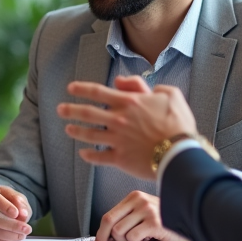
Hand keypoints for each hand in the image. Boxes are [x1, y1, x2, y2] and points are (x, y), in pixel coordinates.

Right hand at [0, 184, 32, 240]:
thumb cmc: (4, 201)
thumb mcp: (14, 197)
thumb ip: (20, 202)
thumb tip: (23, 214)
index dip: (4, 206)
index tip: (16, 213)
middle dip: (11, 225)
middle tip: (25, 229)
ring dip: (9, 235)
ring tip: (22, 235)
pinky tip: (11, 238)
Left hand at [57, 76, 197, 179]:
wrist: (181, 153)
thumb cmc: (179, 123)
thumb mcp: (170, 94)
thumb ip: (145, 85)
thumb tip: (121, 81)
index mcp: (129, 103)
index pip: (98, 92)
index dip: (81, 89)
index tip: (70, 88)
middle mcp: (119, 120)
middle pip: (88, 113)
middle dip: (71, 110)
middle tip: (60, 110)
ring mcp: (117, 140)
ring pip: (89, 134)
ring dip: (76, 130)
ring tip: (67, 129)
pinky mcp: (120, 159)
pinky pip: (99, 157)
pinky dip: (89, 155)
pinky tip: (83, 154)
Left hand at [94, 191, 191, 240]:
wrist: (191, 223)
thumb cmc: (167, 223)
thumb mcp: (144, 216)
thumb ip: (127, 221)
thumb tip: (106, 239)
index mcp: (135, 197)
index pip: (108, 215)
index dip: (101, 232)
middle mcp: (139, 200)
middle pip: (109, 222)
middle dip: (107, 239)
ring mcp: (147, 210)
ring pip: (119, 232)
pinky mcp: (154, 222)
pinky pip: (132, 238)